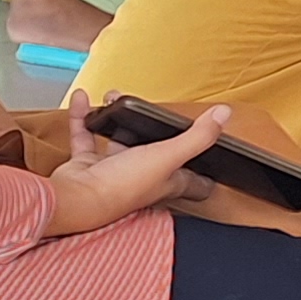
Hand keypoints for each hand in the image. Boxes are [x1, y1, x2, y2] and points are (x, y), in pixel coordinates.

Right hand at [43, 92, 221, 234]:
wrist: (76, 199)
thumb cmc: (122, 187)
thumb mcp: (169, 156)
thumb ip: (198, 136)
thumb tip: (224, 115)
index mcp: (167, 181)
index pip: (193, 179)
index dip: (204, 171)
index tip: (214, 163)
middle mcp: (142, 178)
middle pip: (154, 153)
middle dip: (154, 131)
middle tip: (156, 115)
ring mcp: (113, 171)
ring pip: (119, 140)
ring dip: (117, 118)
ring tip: (115, 99)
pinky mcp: (87, 165)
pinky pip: (86, 135)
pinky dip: (85, 116)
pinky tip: (84, 99)